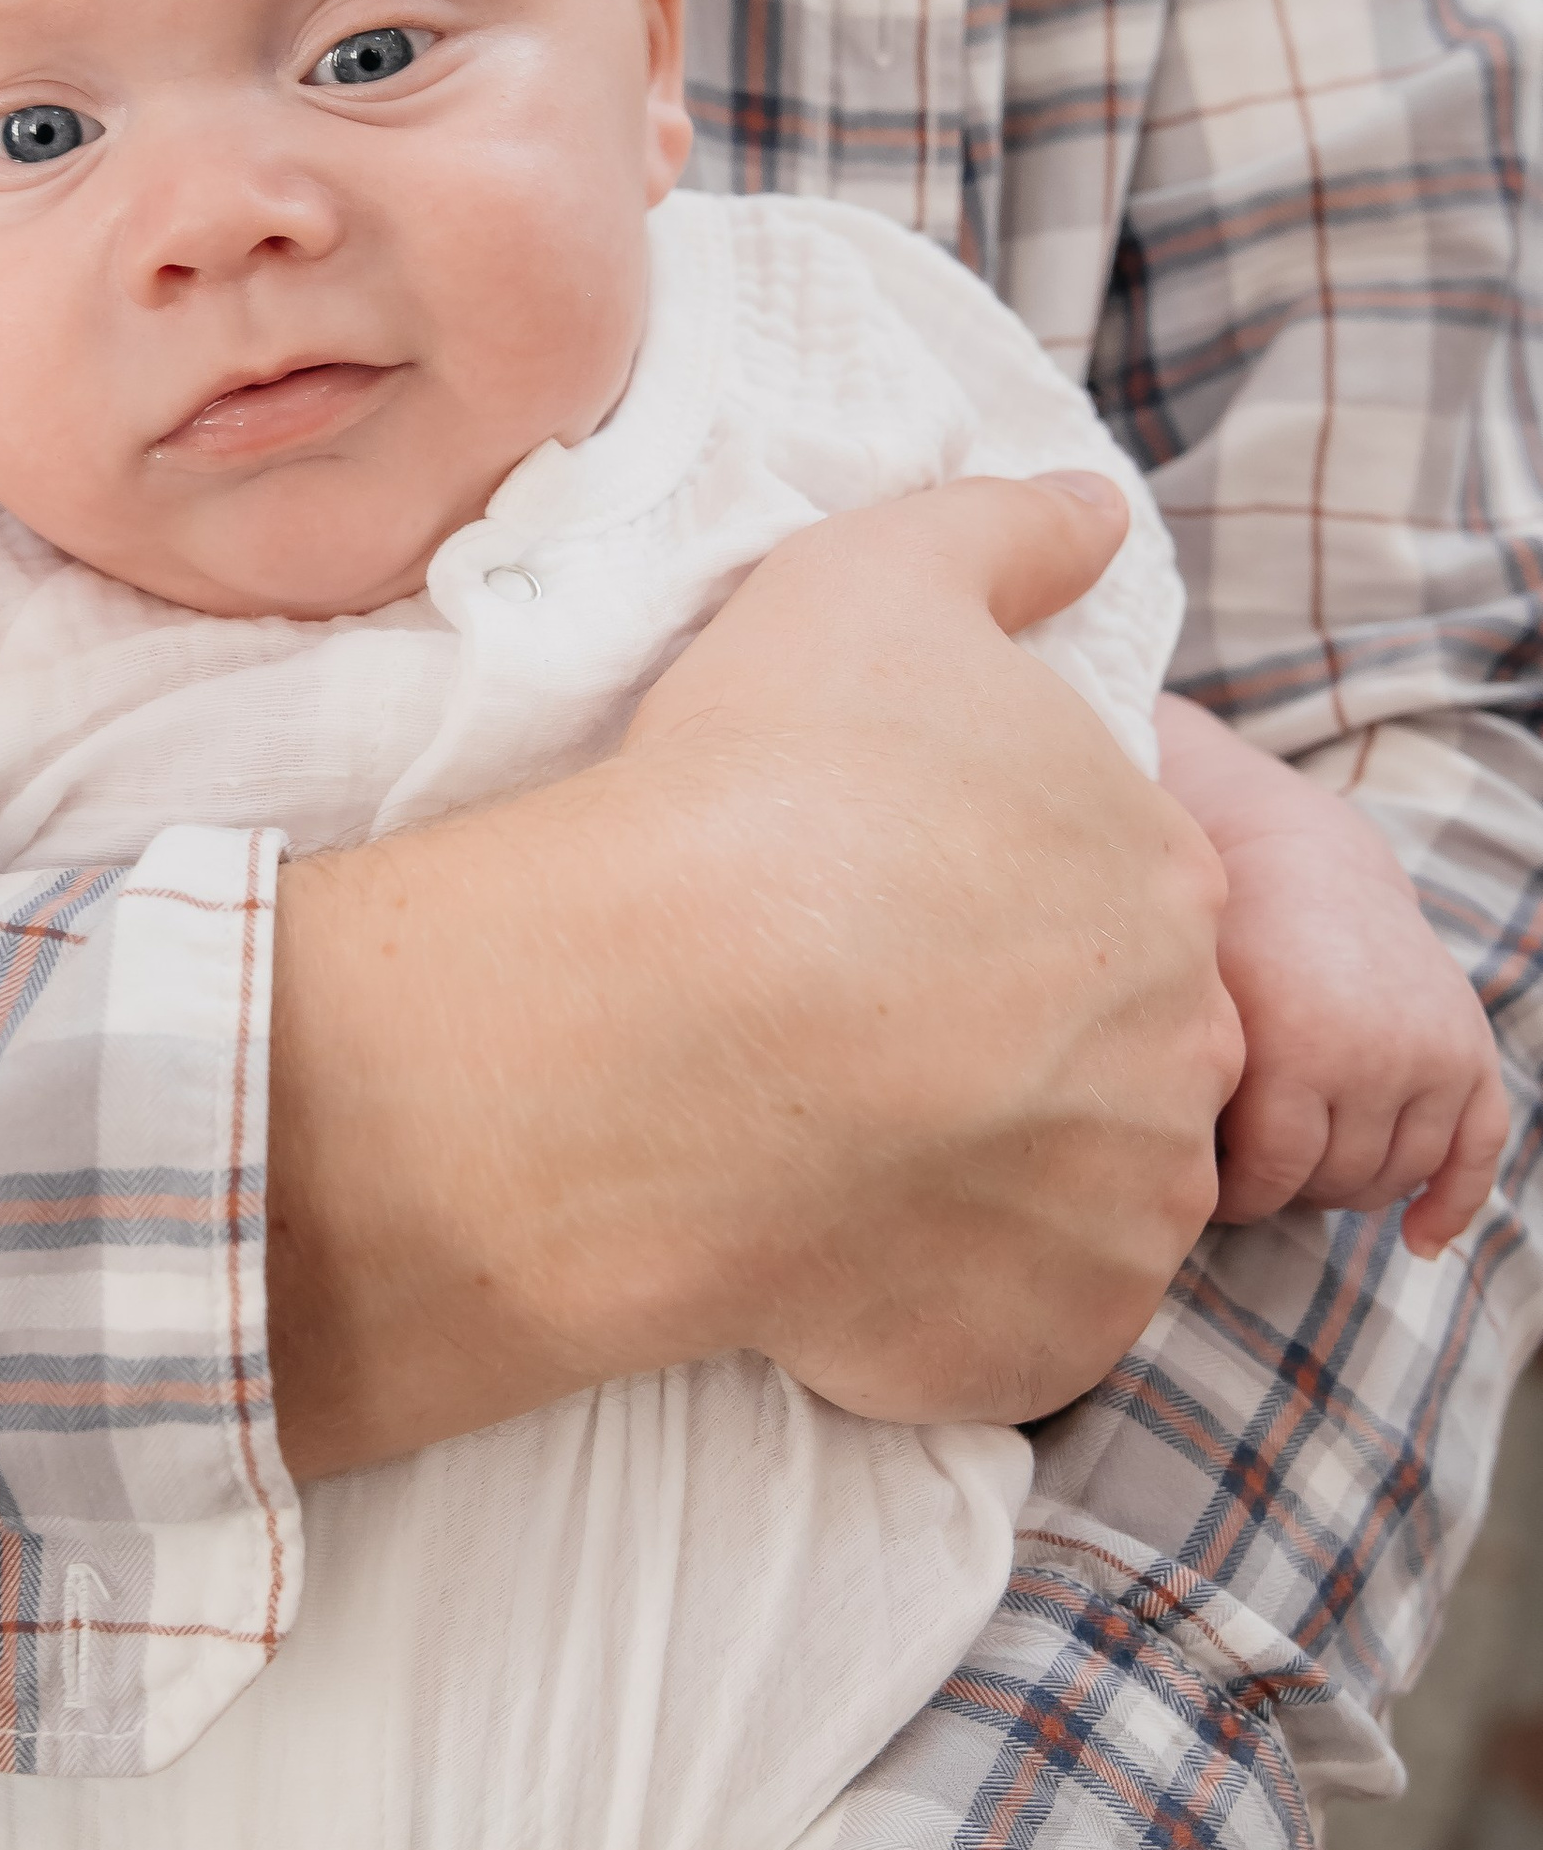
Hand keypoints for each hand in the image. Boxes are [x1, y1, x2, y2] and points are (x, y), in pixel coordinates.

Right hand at [268, 474, 1241, 1466]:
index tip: (869, 912)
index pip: (1110, 900)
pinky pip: (1015, 1325)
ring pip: (1074, 1194)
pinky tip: (825, 1239)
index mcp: (1160, 871)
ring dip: (975, 1176)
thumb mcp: (872, 581)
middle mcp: (1183, 1042)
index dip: (985, 906)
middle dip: (996, 1047)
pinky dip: (939, 1300)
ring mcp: (1127, 1203)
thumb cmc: (761, 790)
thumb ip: (1005, 529)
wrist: (666, 1027)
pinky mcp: (1054, 1333)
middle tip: (838, 1031)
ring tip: (819, 1139)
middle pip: (1110, 1051)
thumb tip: (1098, 516)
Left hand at [1154, 696, 1508, 1256]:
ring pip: (1393, 1176)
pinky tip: (1417, 1242)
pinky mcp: (1468, 1050)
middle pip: (1332, 1182)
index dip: (1233, 1197)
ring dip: (1347, 1188)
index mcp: (1295, 1048)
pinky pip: (1477, 1151)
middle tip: (1252, 1173)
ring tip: (1301, 1173)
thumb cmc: (1223, 941)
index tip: (1205, 1188)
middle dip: (1287, 1188)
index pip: (1268, 1180)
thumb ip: (1181, 1091)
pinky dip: (1452, 1202)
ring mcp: (1431, 1055)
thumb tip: (1135, 1188)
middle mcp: (1375, 1056)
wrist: (1299, 861)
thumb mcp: (1193, 1008)